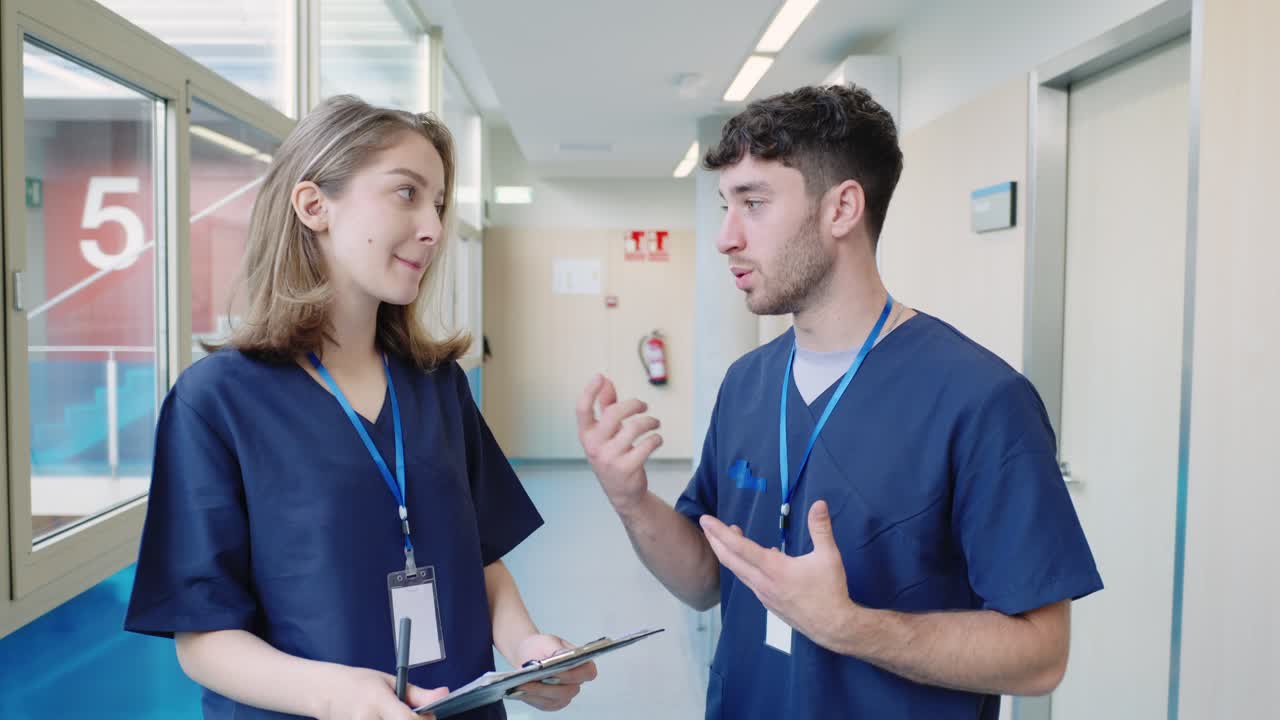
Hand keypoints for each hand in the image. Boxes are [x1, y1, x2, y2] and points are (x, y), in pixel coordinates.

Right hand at [316, 665, 447, 719]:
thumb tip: (444, 694)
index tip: (428, 716)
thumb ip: (417, 694)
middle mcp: (366, 719)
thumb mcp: (388, 681)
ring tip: (393, 716)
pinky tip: (384, 719)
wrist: (324, 692)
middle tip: (414, 717)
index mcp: (377, 700)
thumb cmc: (356, 683)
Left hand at [508, 634, 598, 711]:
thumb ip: (558, 650)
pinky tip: (521, 691)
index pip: (588, 673)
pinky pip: (544, 704)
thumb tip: (563, 657)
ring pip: (554, 699)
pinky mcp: (552, 703)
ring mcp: (565, 695)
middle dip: (550, 687)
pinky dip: (532, 698)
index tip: (555, 672)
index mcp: (582, 664)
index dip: (573, 675)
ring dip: (538, 693)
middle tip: (534, 681)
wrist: (527, 653)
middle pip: (568, 691)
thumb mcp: (550, 642)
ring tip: (522, 685)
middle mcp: (576, 682)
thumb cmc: (541, 646)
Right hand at [575, 374, 662, 512]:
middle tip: (644, 405)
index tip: (600, 376)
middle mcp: (594, 446)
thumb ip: (605, 406)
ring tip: (655, 423)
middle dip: (634, 404)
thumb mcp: (606, 433)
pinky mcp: (627, 468)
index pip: (582, 409)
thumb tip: (605, 381)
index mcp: (586, 435)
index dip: (589, 391)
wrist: (623, 494)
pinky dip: (656, 439)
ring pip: (634, 428)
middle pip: (614, 413)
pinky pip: (646, 445)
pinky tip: (657, 440)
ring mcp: (609, 458)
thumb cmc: (614, 455)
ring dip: (650, 422)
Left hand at [699, 501, 858, 651]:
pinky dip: (743, 566)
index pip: (739, 547)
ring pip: (738, 571)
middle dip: (715, 541)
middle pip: (730, 560)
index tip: (706, 520)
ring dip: (728, 553)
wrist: (832, 627)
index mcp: (773, 569)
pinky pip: (749, 581)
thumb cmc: (830, 590)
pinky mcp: (768, 603)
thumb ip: (820, 528)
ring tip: (727, 537)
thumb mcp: (829, 556)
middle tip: (705, 525)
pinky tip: (754, 559)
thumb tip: (819, 503)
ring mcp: (763, 595)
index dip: (720, 532)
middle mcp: (762, 582)